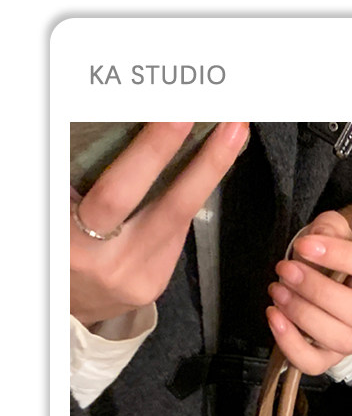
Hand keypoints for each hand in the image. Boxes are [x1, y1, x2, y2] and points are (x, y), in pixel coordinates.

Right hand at [70, 121, 248, 327]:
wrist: (61, 301)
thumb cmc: (56, 239)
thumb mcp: (55, 207)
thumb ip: (82, 175)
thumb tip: (133, 121)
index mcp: (72, 240)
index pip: (117, 192)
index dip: (151, 152)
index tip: (177, 115)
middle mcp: (108, 264)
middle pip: (167, 207)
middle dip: (205, 162)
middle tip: (232, 124)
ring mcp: (135, 278)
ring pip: (180, 218)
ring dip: (210, 172)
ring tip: (232, 134)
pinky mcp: (152, 285)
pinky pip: (175, 233)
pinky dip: (185, 197)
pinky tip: (198, 169)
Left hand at [266, 210, 351, 374]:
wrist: (324, 286)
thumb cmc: (331, 260)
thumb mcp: (333, 233)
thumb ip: (328, 228)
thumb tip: (315, 239)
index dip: (340, 255)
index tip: (304, 245)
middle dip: (316, 290)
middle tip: (285, 270)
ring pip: (338, 339)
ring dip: (303, 315)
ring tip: (278, 291)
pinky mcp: (329, 359)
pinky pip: (314, 364)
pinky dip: (291, 344)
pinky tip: (274, 317)